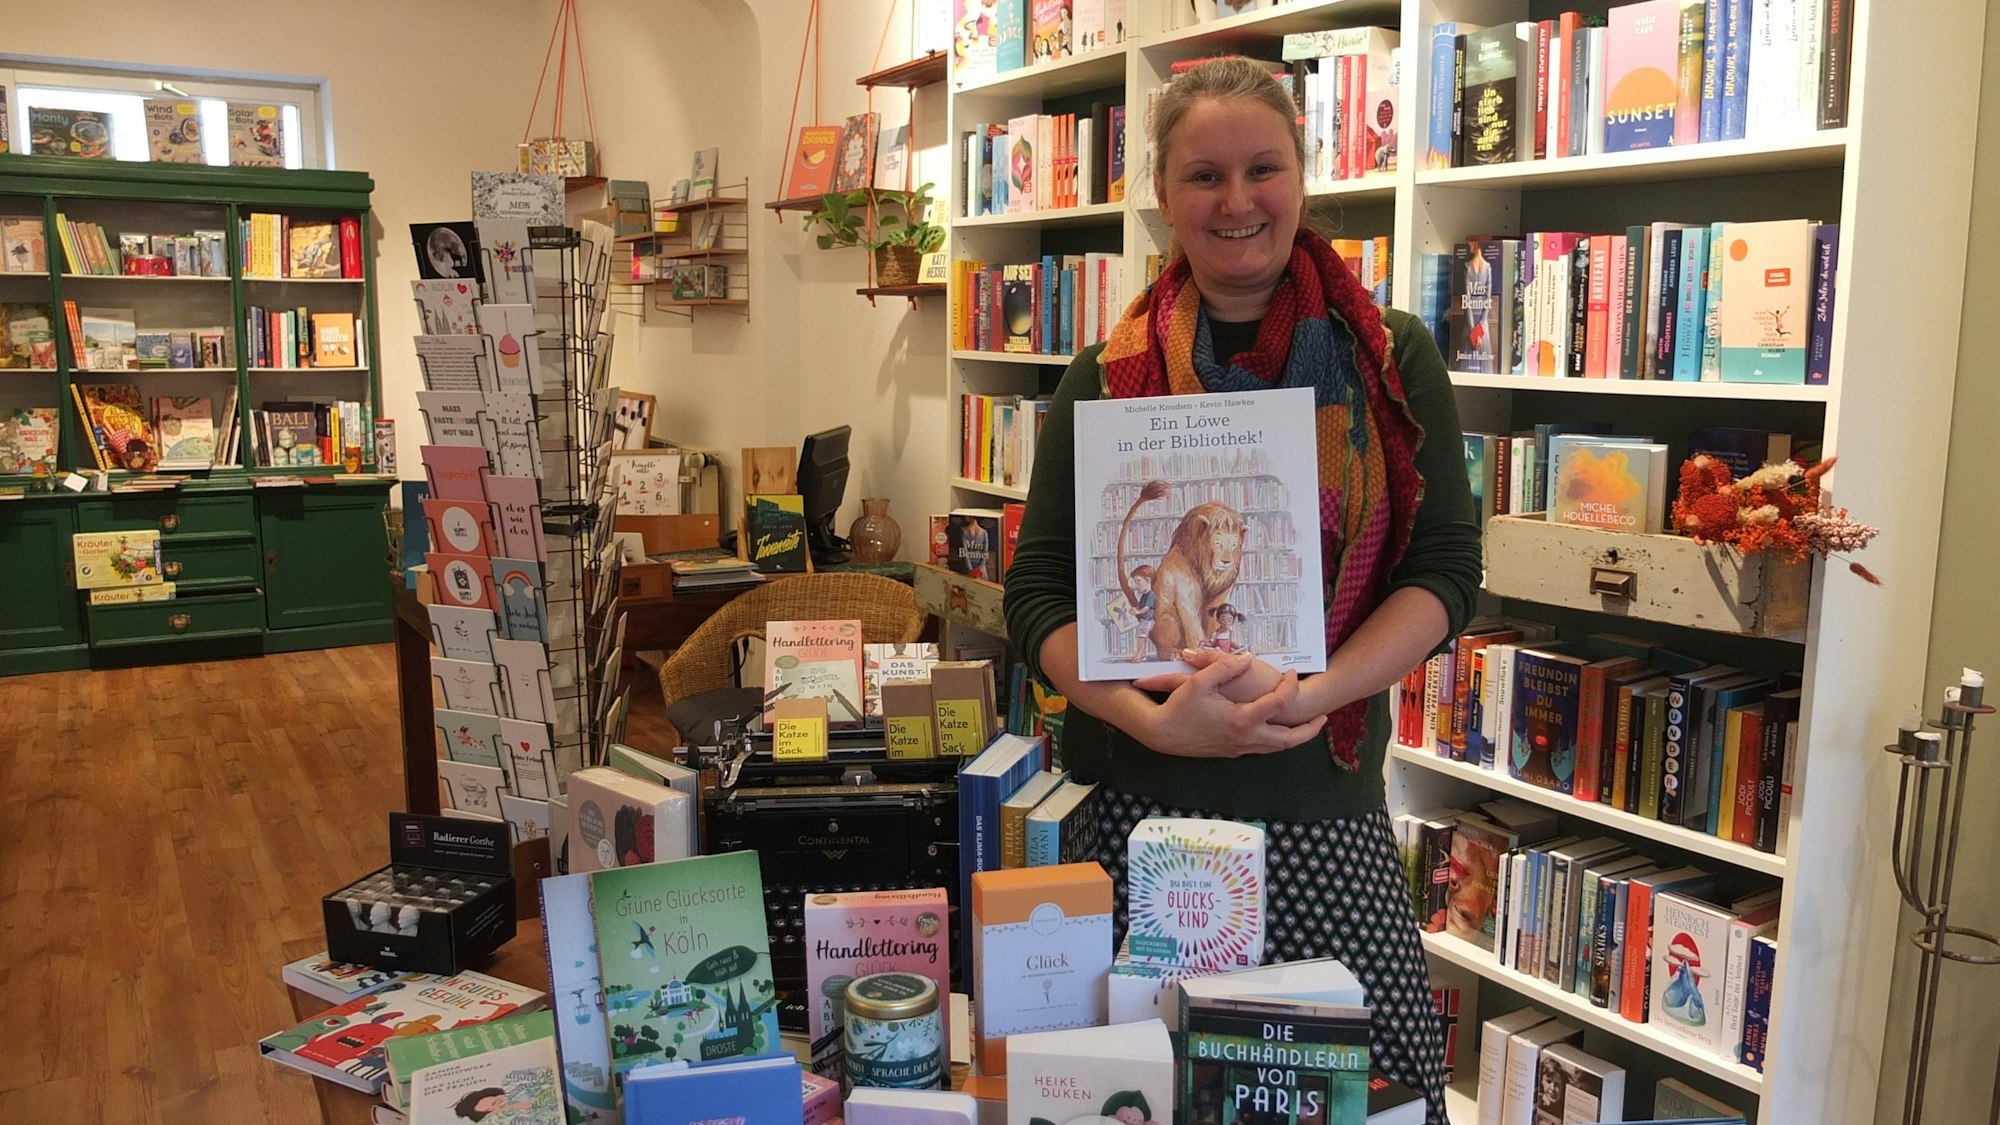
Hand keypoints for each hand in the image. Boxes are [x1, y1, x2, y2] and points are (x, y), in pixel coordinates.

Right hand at [1137, 652, 1326, 757]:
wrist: (1161, 735)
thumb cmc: (1179, 707)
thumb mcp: (1200, 681)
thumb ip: (1225, 666)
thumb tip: (1248, 657)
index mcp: (1241, 719)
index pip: (1278, 704)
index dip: (1289, 687)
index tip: (1291, 674)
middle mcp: (1245, 737)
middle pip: (1288, 740)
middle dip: (1309, 730)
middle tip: (1323, 718)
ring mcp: (1239, 748)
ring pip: (1276, 748)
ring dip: (1295, 738)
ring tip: (1307, 727)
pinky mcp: (1231, 752)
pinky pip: (1262, 749)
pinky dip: (1276, 741)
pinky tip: (1276, 731)